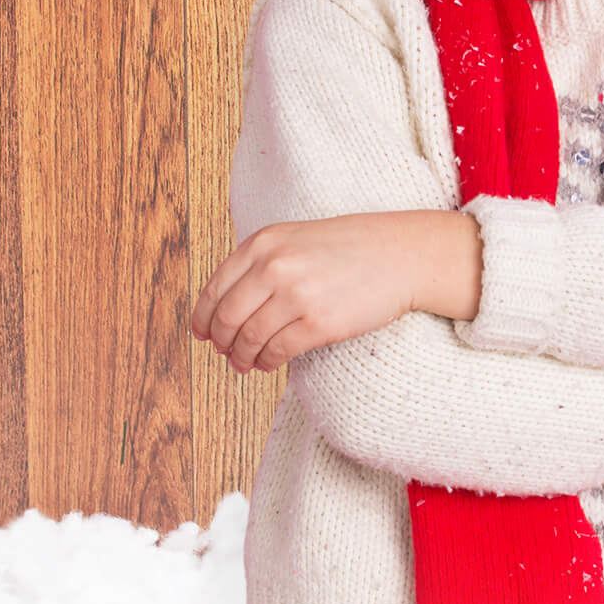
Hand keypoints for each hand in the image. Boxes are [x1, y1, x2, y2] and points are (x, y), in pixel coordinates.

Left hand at [190, 211, 453, 373]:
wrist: (401, 255)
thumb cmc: (351, 248)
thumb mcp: (298, 239)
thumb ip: (262, 263)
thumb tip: (226, 307)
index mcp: (265, 242)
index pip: (215, 288)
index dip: (203, 317)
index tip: (202, 332)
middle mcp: (275, 266)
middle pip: (227, 318)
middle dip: (221, 341)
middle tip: (225, 352)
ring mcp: (296, 295)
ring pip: (248, 339)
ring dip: (241, 357)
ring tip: (245, 364)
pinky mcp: (318, 323)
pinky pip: (276, 352)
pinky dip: (266, 363)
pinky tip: (268, 364)